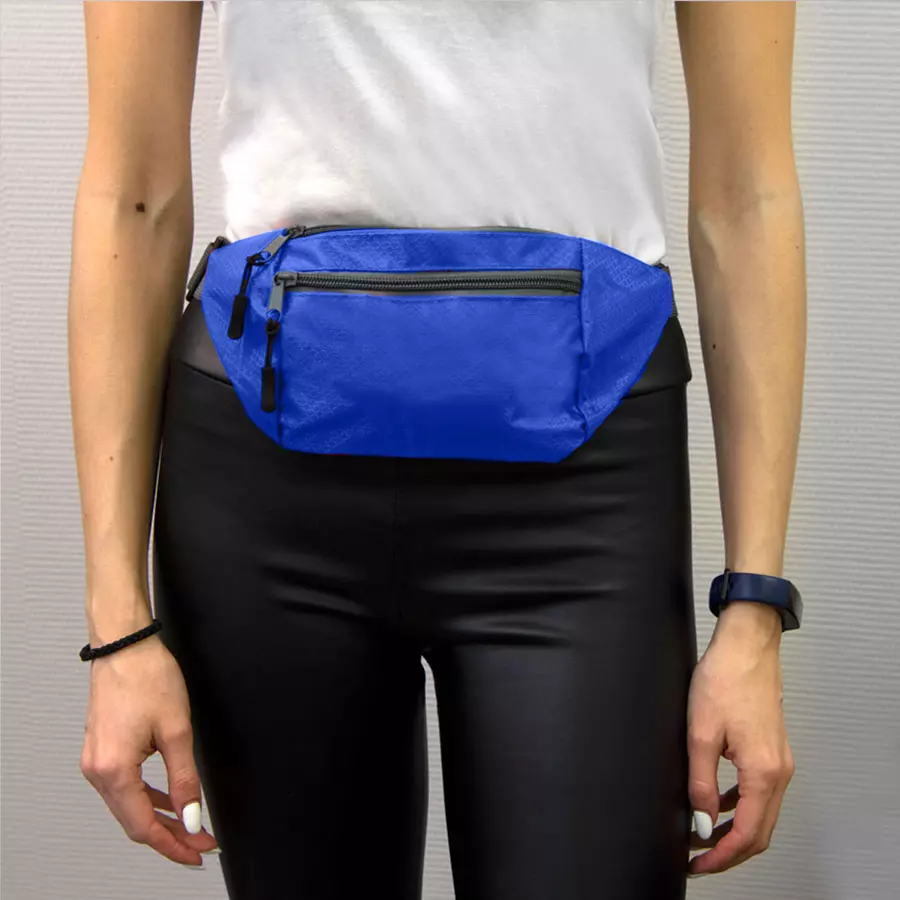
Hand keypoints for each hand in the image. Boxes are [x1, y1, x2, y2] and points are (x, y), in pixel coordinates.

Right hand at [80, 627, 217, 865]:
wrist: (125, 646)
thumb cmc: (147, 677)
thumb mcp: (177, 731)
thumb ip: (185, 779)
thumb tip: (190, 816)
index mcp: (113, 770)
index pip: (143, 826)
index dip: (173, 845)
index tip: (197, 853)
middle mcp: (97, 771)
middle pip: (133, 821)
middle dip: (169, 836)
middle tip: (199, 844)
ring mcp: (95, 760)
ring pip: (128, 805)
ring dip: (159, 818)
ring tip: (189, 827)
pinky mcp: (101, 749)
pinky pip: (124, 786)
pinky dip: (148, 796)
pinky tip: (169, 800)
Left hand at [686, 601, 794, 876]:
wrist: (746, 645)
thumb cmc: (724, 678)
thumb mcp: (700, 733)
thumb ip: (700, 783)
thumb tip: (700, 823)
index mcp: (764, 772)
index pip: (748, 834)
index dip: (721, 856)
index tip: (697, 864)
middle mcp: (779, 771)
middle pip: (760, 831)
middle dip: (729, 851)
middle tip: (698, 859)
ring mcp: (779, 760)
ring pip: (761, 813)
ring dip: (735, 831)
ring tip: (703, 836)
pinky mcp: (772, 749)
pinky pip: (760, 792)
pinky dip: (740, 807)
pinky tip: (717, 804)